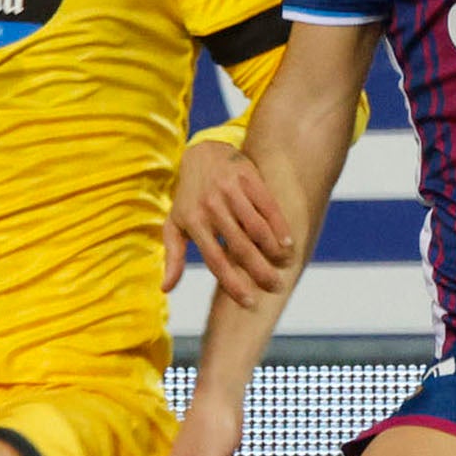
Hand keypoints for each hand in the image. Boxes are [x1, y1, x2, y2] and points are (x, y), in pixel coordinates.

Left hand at [165, 140, 295, 305]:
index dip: (233, 284)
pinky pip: (268, 206)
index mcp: (193, 221)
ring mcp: (230, 190)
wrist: (202, 152)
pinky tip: (288, 243)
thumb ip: (172, 256)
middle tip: (274, 287)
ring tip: (285, 266)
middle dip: (260, 271)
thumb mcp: (175, 224)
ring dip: (274, 250)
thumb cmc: (189, 197)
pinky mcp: (248, 177)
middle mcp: (211, 206)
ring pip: (257, 227)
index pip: (216, 261)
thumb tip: (166, 288)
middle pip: (240, 247)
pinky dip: (280, 226)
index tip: (249, 302)